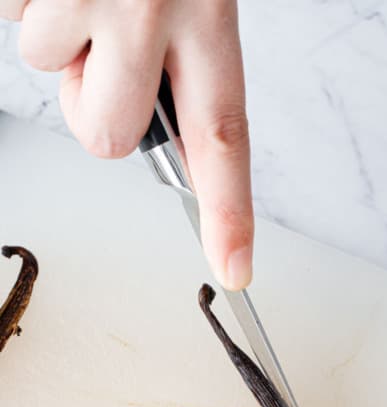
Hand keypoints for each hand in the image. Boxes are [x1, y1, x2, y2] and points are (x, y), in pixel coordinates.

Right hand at [1, 0, 252, 290]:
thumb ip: (179, 55)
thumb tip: (145, 124)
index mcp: (209, 9)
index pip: (223, 137)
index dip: (228, 212)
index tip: (235, 269)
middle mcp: (152, 5)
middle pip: (111, 135)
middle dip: (92, 108)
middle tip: (99, 51)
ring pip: (46, 70)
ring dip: (55, 34)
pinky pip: (11, 19)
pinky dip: (25, 0)